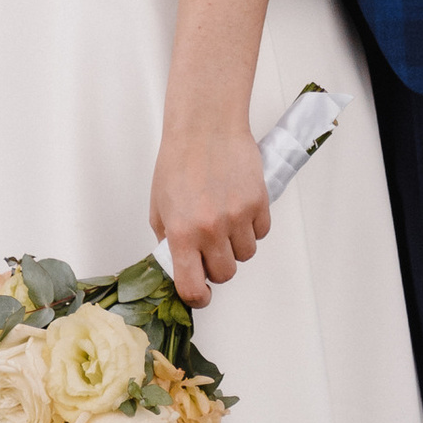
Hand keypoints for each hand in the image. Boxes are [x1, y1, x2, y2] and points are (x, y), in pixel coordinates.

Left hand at [149, 119, 269, 308]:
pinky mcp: (258, 201)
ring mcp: (237, 216)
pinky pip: (262, 231)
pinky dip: (254, 226)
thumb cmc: (179, 161)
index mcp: (181, 233)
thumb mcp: (159, 206)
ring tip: (227, 221)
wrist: (206, 125)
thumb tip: (180, 265)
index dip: (198, 297)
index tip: (201, 294)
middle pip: (225, 273)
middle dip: (218, 266)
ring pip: (246, 254)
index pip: (192, 287)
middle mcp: (210, 229)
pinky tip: (241, 208)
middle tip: (212, 247)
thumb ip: (168, 240)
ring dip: (237, 245)